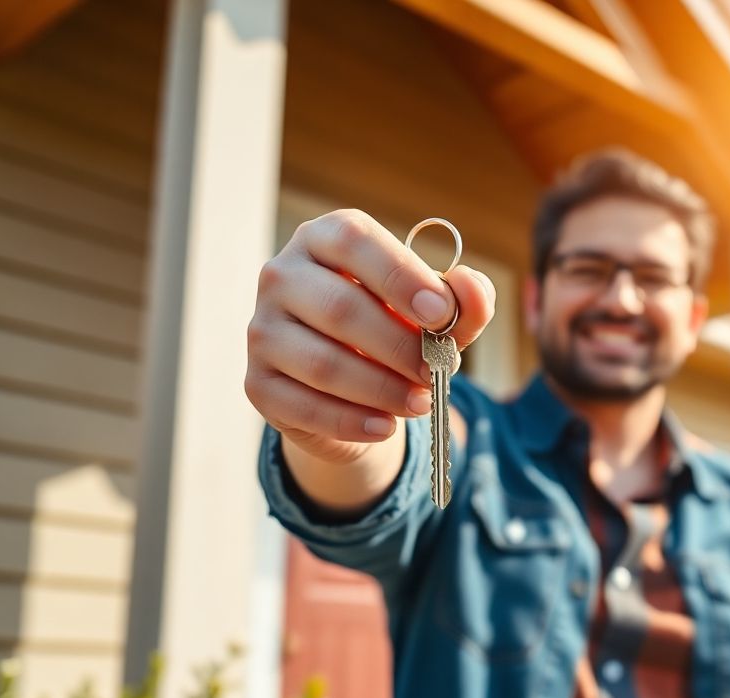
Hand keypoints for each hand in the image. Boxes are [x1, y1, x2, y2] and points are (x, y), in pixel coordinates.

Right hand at [245, 209, 495, 464]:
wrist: (353, 385)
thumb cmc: (398, 328)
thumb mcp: (438, 312)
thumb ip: (464, 299)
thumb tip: (470, 288)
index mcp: (325, 238)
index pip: (353, 242)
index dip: (399, 276)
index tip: (441, 313)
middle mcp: (282, 275)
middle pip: (339, 308)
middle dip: (398, 345)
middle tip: (437, 370)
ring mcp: (263, 330)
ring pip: (322, 363)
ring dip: (381, 388)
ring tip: (422, 401)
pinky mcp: (258, 383)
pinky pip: (304, 406)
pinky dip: (352, 421)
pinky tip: (387, 427)